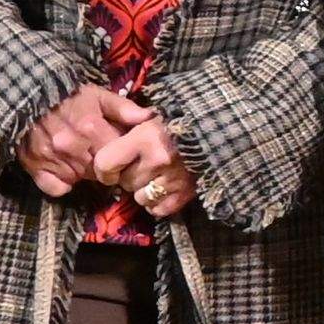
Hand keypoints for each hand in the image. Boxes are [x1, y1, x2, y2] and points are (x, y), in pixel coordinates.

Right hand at [20, 83, 150, 195]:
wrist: (23, 95)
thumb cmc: (67, 96)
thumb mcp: (97, 95)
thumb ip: (124, 108)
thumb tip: (151, 118)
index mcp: (92, 128)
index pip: (120, 157)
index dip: (123, 157)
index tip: (121, 153)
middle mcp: (74, 147)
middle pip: (102, 171)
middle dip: (105, 166)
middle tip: (98, 154)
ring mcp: (54, 161)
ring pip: (81, 179)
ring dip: (85, 172)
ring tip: (81, 156)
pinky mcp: (36, 169)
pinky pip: (57, 189)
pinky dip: (63, 183)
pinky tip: (64, 170)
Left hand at [93, 102, 191, 219]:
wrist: (218, 130)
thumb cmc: (178, 120)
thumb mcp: (148, 114)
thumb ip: (125, 122)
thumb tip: (108, 147)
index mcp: (146, 137)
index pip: (106, 164)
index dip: (105, 168)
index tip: (111, 166)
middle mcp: (159, 160)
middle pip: (125, 182)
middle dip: (130, 175)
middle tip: (143, 163)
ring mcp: (173, 180)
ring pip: (140, 197)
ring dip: (144, 189)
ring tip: (156, 175)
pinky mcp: (186, 195)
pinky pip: (158, 209)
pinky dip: (159, 202)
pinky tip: (165, 187)